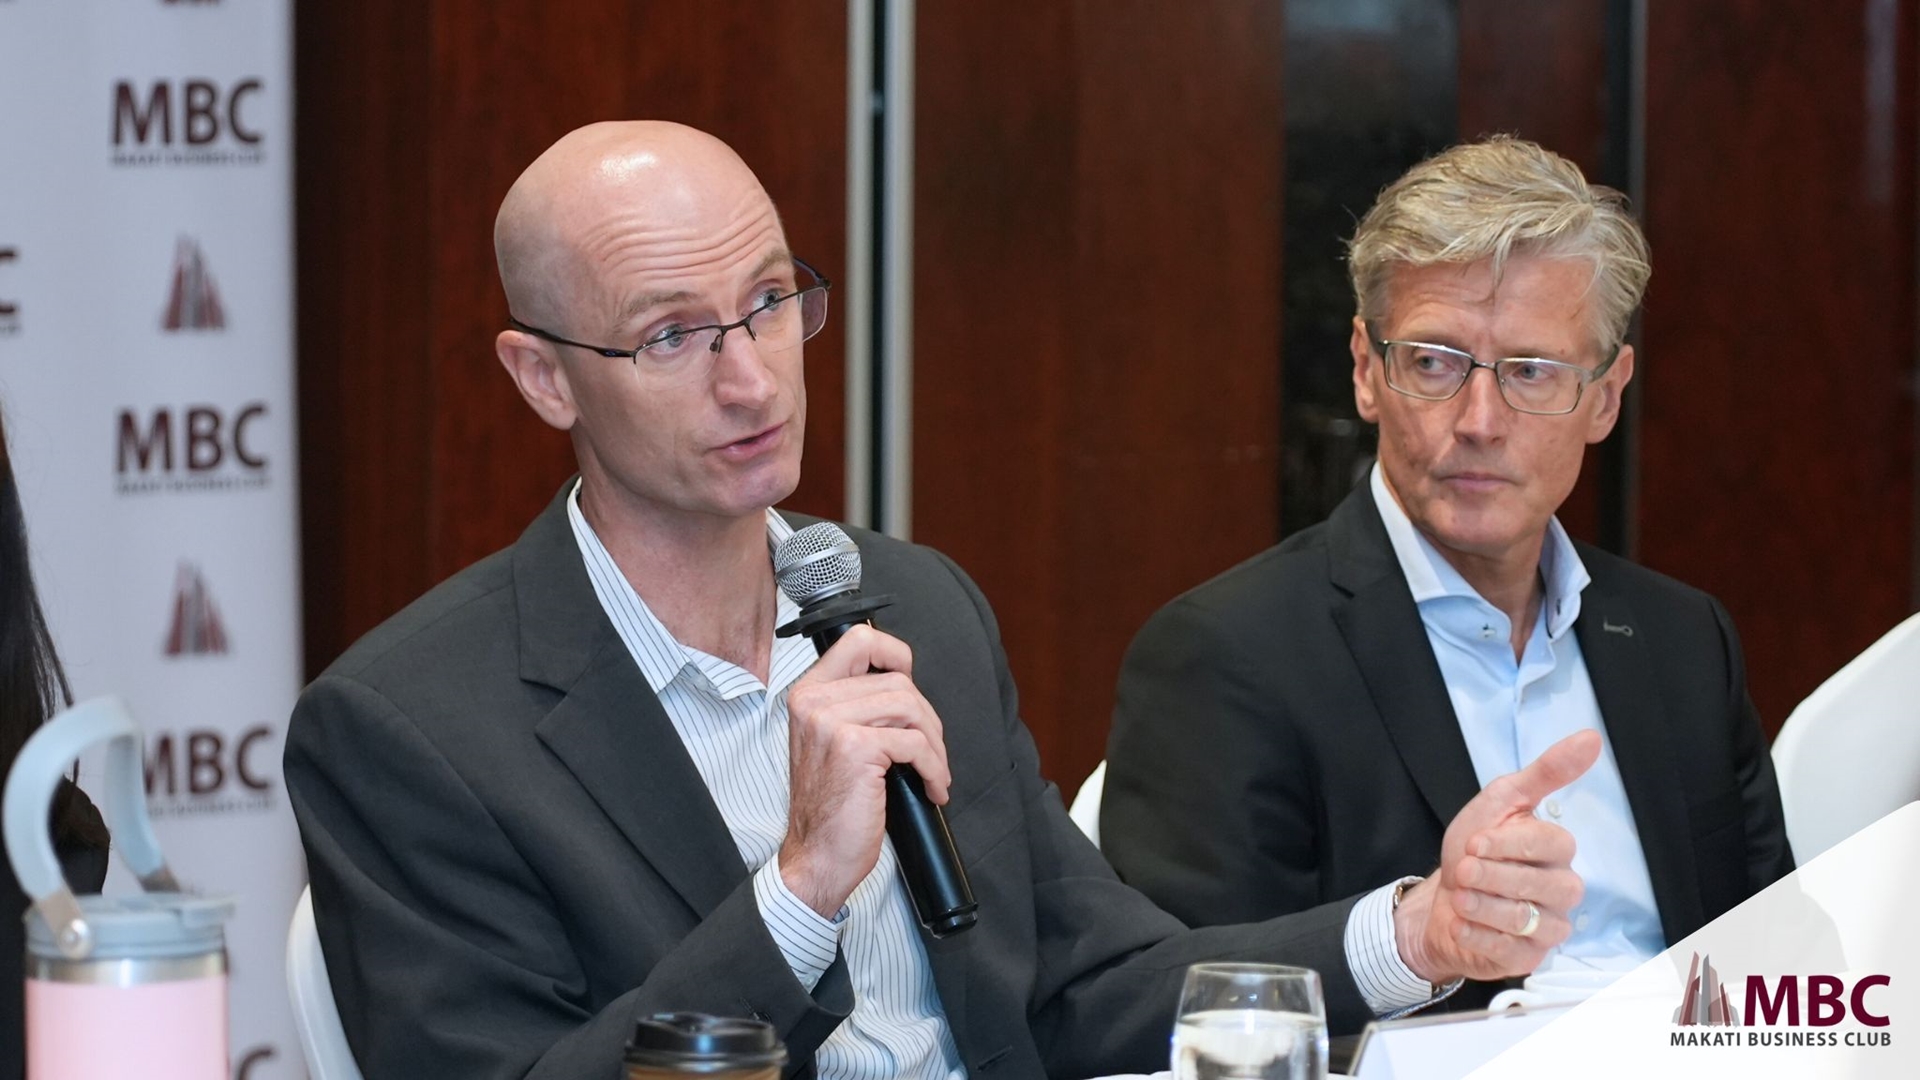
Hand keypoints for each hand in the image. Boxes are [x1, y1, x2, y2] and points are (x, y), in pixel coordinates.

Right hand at [779, 625, 949, 917]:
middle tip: (930, 753)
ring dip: (935, 744)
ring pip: (911, 707)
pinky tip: (933, 788)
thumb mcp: (833, 742)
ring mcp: (832, 723)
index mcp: (808, 694)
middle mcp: (814, 702)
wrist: (816, 857)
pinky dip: (935, 768)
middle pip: (898, 680)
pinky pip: (916, 743)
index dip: (896, 653)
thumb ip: (857, 706)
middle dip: (927, 718)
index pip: (859, 639)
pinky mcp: (856, 748)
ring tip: (933, 772)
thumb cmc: (831, 806)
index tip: (911, 682)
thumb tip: (906, 685)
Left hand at [1394, 730, 1601, 984]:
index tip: (1476, 840)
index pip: (1550, 844)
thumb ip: (1547, 772)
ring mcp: (1549, 927)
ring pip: (1524, 919)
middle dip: (1491, 875)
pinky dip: (1475, 933)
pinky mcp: (1528, 959)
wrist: (1442, 897)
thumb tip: (1591, 738)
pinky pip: (1509, 950)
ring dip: (1480, 905)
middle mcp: (1563, 889)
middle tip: (1465, 870)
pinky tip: (1461, 922)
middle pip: (1540, 884)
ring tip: (1461, 895)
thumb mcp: (1501, 800)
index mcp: (1558, 850)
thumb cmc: (1475, 849)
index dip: (1507, 842)